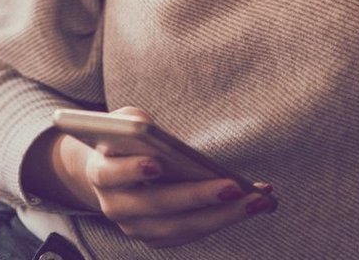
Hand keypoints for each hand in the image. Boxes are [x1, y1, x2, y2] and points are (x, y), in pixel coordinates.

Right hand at [45, 108, 274, 248]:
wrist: (113, 171)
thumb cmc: (125, 140)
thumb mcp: (125, 122)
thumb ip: (133, 122)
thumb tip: (150, 131)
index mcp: (101, 172)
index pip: (112, 173)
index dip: (131, 170)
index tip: (157, 164)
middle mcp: (114, 206)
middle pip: (156, 205)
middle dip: (196, 196)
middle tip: (233, 187)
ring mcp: (135, 227)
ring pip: (179, 228)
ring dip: (221, 216)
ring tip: (257, 200)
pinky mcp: (156, 237)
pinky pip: (192, 233)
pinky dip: (223, 219)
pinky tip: (254, 203)